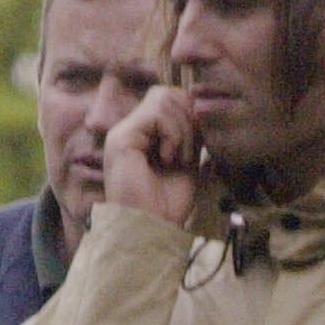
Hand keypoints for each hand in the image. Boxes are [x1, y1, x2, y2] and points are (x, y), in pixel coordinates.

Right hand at [102, 85, 200, 227]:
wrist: (150, 230)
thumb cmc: (166, 208)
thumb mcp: (188, 167)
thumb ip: (192, 139)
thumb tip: (203, 112)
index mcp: (144, 136)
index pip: (170, 100)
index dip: (190, 116)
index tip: (198, 147)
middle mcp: (131, 130)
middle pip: (166, 93)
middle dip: (188, 119)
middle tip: (189, 154)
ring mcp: (123, 132)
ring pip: (163, 98)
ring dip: (181, 130)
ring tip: (179, 159)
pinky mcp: (121, 138)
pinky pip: (157, 113)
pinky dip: (172, 134)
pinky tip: (168, 159)